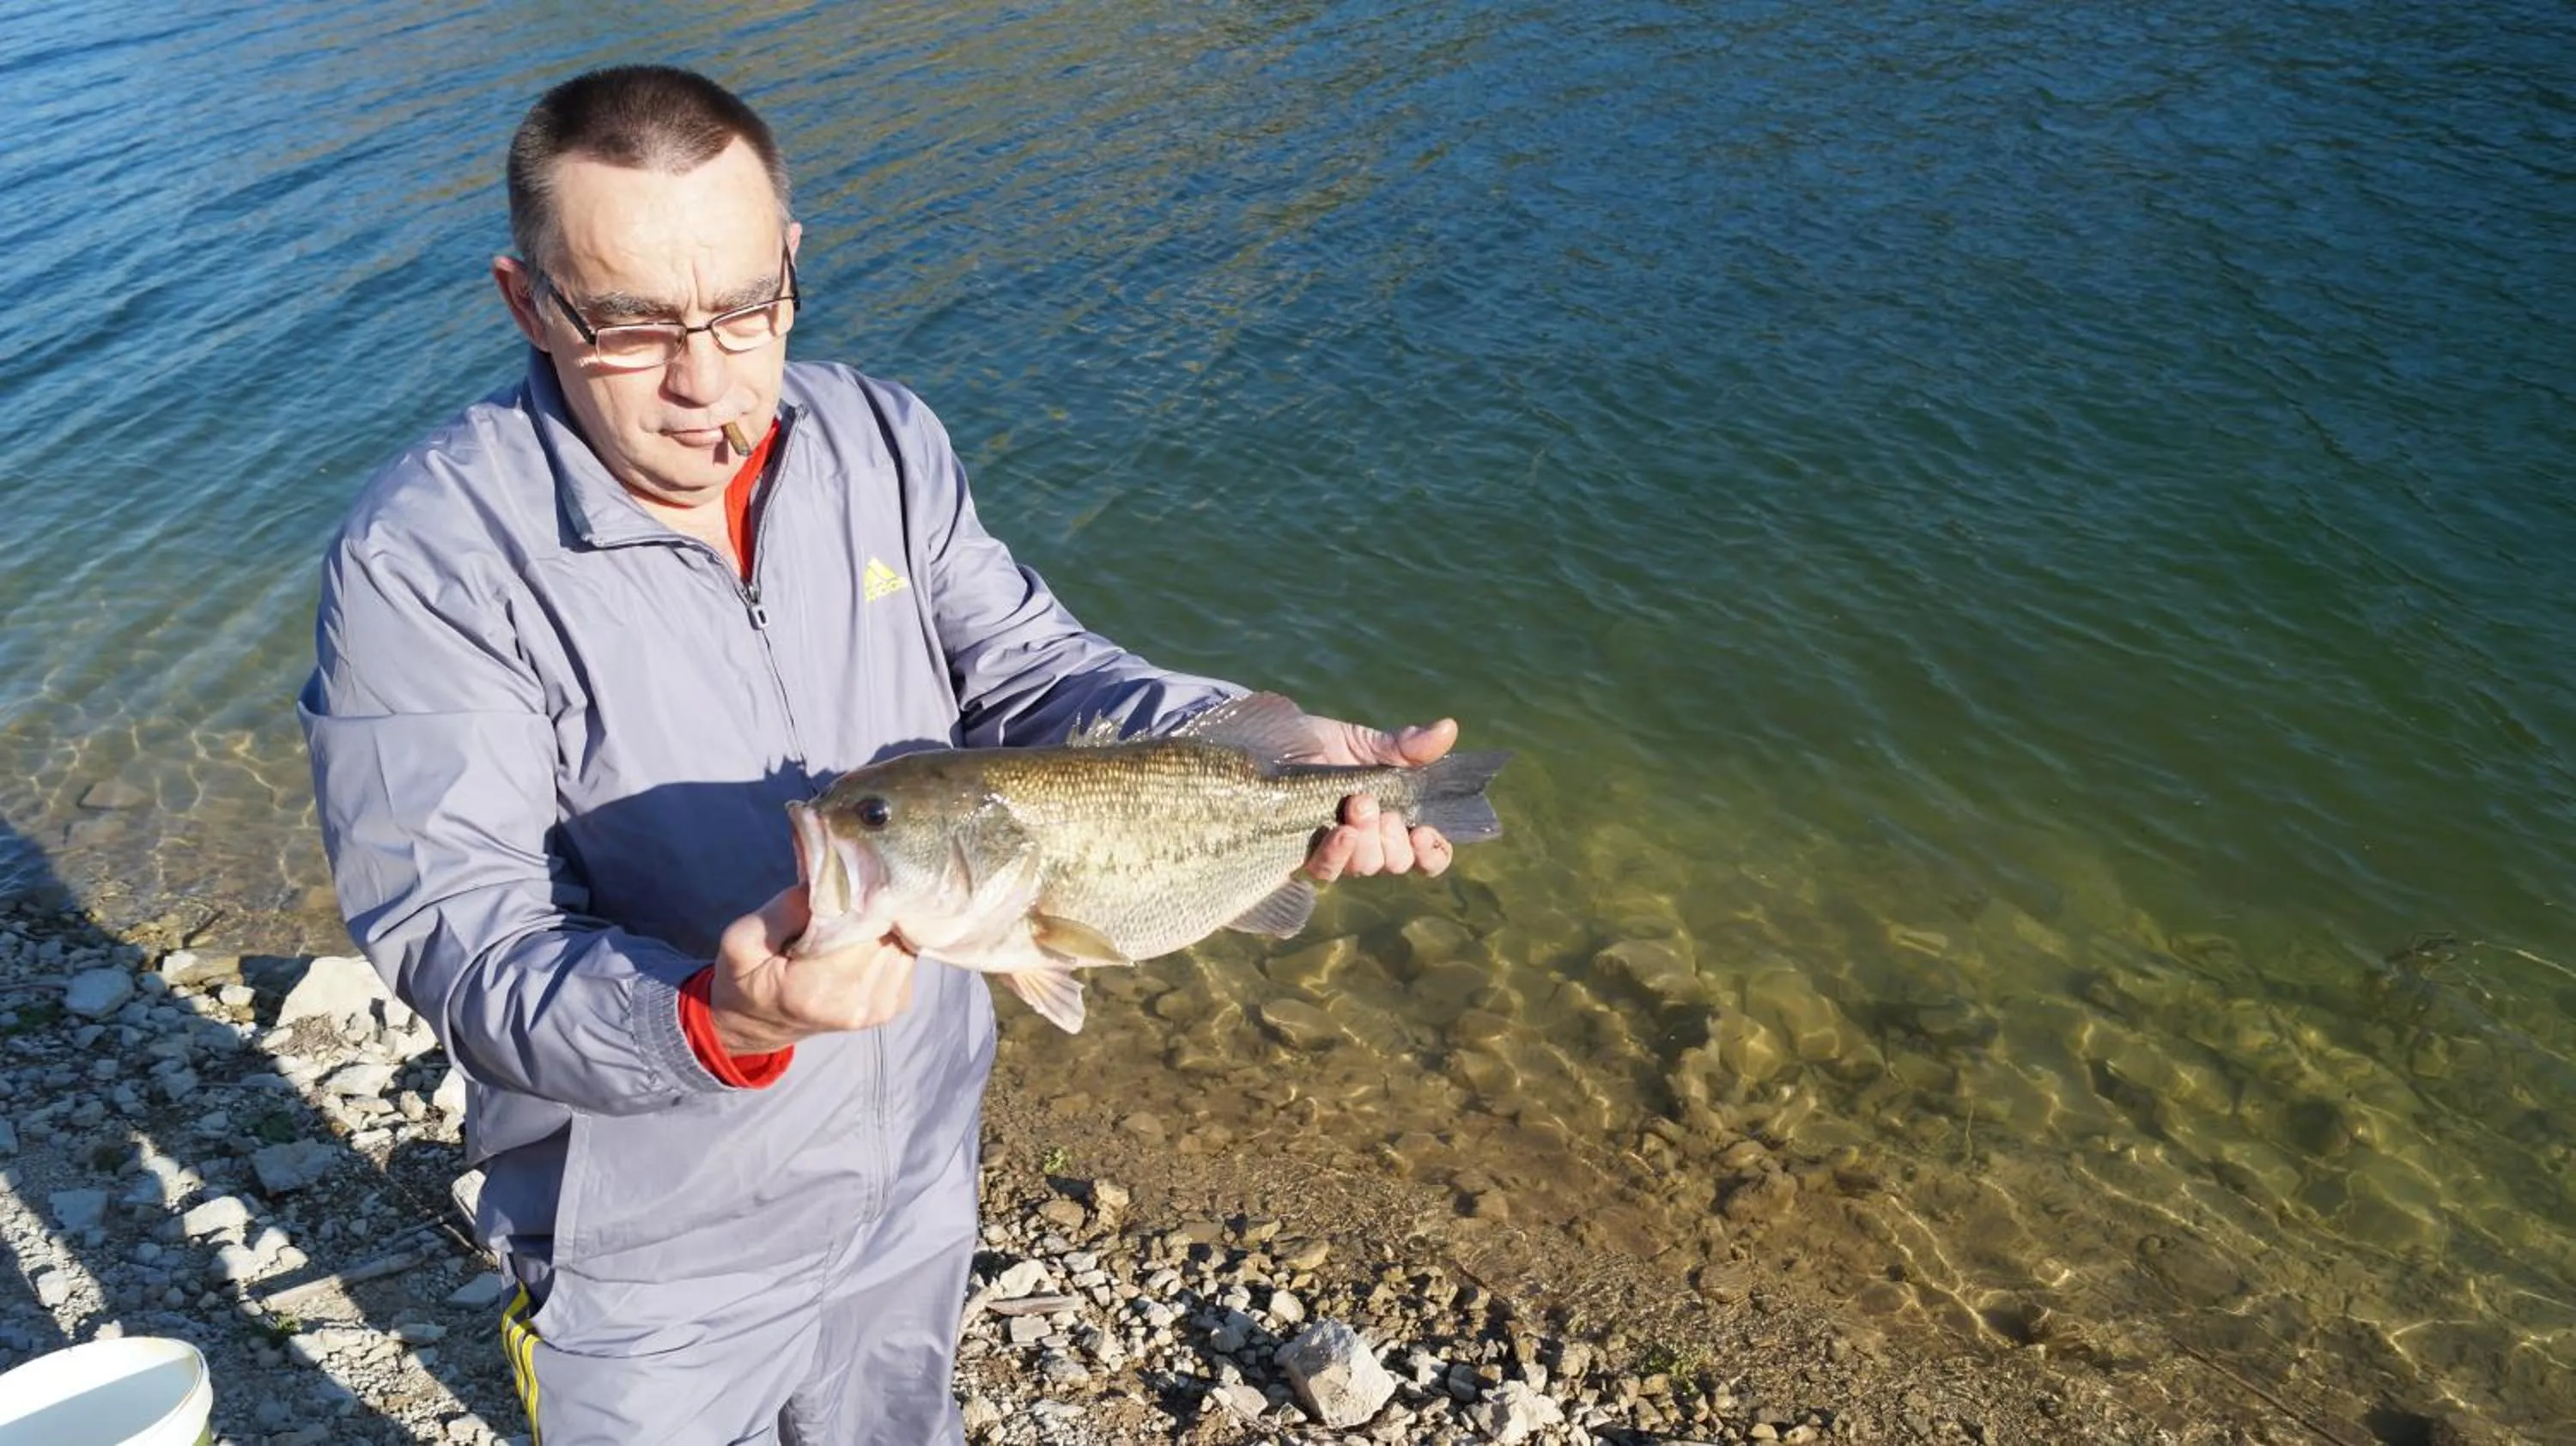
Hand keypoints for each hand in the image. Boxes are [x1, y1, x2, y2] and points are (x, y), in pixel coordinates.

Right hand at [709, 885, 917, 1054]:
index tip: (849, 879)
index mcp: (814, 989)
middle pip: (888, 934)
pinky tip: (870, 937)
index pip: (861, 927)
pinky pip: (907, 958)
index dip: (861, 897)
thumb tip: (828, 883)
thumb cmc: (749, 978)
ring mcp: (879, 1008)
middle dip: (876, 908)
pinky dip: (893, 942)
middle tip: (857, 890)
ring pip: (903, 944)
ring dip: (887, 924)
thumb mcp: (741, 941)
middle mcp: (855, 1004)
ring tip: (862, 915)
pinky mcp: (894, 1006)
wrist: (762, 1024)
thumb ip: (779, 912)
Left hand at [1298, 714, 1460, 881]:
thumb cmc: (1317, 745)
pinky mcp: (1305, 857)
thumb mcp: (1363, 741)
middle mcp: (1368, 840)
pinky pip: (1328, 870)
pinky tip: (1341, 831)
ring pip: (1368, 866)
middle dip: (1395, 837)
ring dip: (1368, 839)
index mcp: (1391, 816)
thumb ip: (1405, 745)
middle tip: (1377, 806)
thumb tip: (1448, 728)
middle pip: (1398, 862)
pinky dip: (1339, 852)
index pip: (1426, 852)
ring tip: (1357, 805)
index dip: (1433, 852)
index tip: (1426, 833)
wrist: (1267, 744)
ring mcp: (1337, 851)